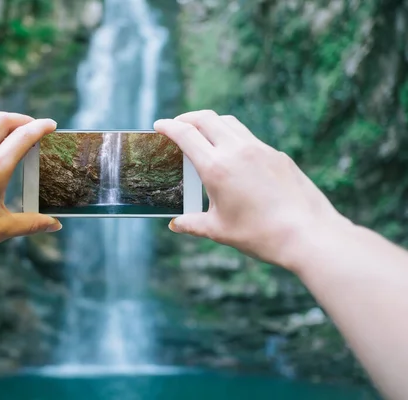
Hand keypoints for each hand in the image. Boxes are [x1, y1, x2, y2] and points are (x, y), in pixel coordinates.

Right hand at [155, 110, 349, 268]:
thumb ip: (192, 224)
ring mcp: (260, 149)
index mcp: (216, 167)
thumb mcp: (218, 230)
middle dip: (187, 118)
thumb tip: (176, 224)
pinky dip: (232, 136)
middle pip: (206, 118)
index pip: (185, 134)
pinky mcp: (277, 155)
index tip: (158, 125)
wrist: (307, 234)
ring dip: (211, 123)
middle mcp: (237, 150)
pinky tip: (232, 155)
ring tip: (203, 135)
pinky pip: (248, 136)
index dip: (168, 126)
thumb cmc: (259, 234)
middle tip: (177, 126)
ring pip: (229, 122)